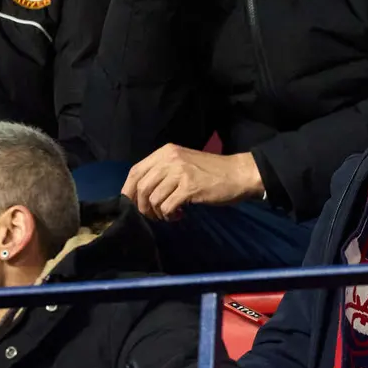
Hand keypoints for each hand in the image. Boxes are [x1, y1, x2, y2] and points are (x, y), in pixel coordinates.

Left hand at [121, 146, 263, 220]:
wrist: (238, 174)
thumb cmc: (211, 171)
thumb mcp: (183, 163)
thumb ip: (163, 172)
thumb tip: (140, 193)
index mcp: (166, 152)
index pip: (135, 171)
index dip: (128, 191)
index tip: (132, 204)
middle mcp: (170, 159)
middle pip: (141, 187)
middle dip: (142, 206)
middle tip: (153, 215)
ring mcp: (180, 172)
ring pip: (153, 199)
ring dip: (158, 213)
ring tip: (169, 215)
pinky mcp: (190, 187)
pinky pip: (167, 207)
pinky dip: (169, 216)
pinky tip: (179, 215)